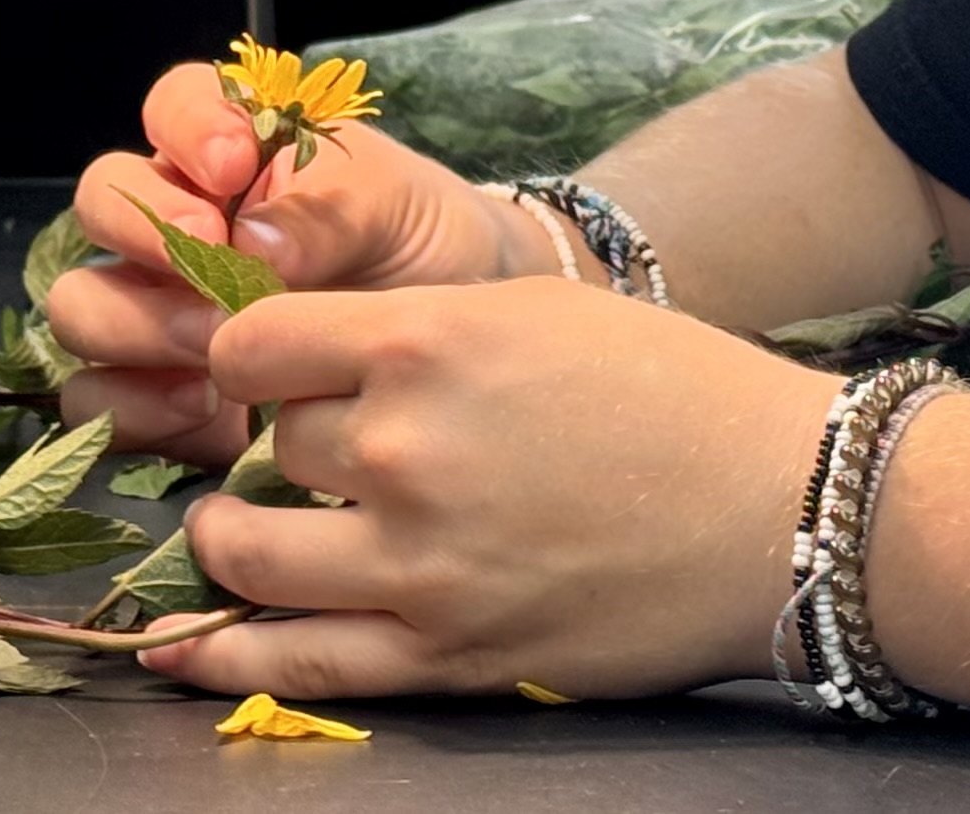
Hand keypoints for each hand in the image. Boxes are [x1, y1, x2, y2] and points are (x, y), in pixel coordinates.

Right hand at [49, 63, 554, 461]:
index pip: (172, 105)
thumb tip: (251, 241)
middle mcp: (174, 223)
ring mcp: (156, 309)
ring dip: (136, 325)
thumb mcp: (399, 209)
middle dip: (144, 230)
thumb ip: (333, 209)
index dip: (185, 128)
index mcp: (231, 150)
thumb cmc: (424, 248)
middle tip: (211, 262)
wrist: (456, 353)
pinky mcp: (155, 396)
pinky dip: (137, 410)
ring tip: (216, 350)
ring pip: (82, 305)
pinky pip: (96, 401)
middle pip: (101, 202)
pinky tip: (209, 415)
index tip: (232, 165)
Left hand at [139, 280, 830, 700]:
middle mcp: (407, 448)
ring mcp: (420, 561)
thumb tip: (307, 354)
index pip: (255, 345)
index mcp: (427, 343)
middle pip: (271, 444)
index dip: (248, 356)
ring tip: (234, 535)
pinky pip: (298, 660)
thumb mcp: (533, 310)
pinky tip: (189, 645)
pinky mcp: (447, 654)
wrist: (780, 507)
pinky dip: (225, 654)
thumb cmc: (670, 392)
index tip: (263, 370)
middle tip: (323, 452)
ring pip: (252, 549)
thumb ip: (414, 328)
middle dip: (286, 446)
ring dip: (230, 541)